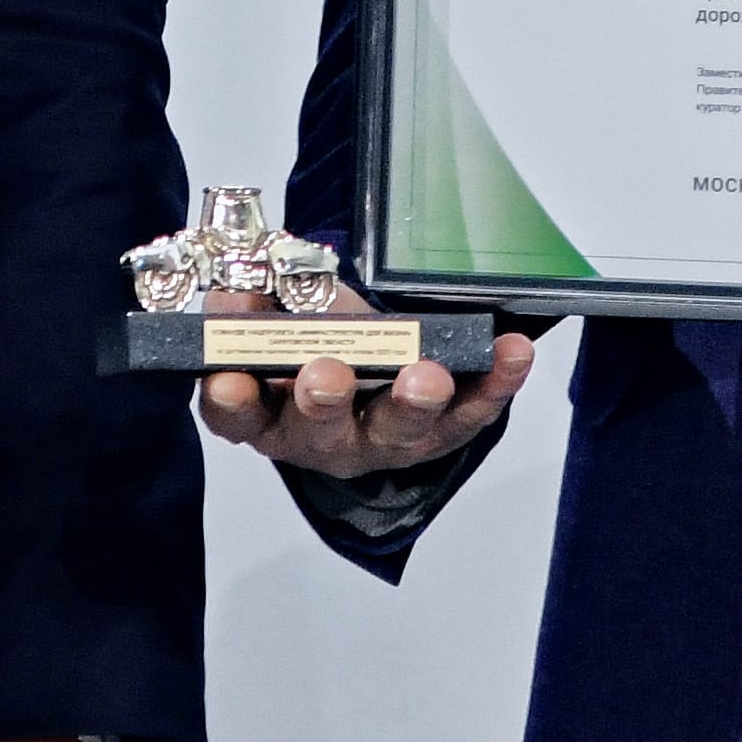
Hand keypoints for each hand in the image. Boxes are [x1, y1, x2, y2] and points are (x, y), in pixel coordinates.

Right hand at [193, 291, 553, 480]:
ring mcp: (383, 441)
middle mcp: (321, 438)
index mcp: (266, 412)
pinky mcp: (439, 432)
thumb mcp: (270, 310)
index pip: (239, 416)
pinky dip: (493, 384)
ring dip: (413, 401)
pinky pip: (468, 413)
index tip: (230, 382)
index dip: (233, 401)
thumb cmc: (309, 339)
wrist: (368, 357)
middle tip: (327, 377)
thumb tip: (240, 301)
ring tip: (426, 375)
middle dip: (323, 400)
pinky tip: (511, 353)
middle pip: (319, 430)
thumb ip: (250, 303)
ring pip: (398, 431)